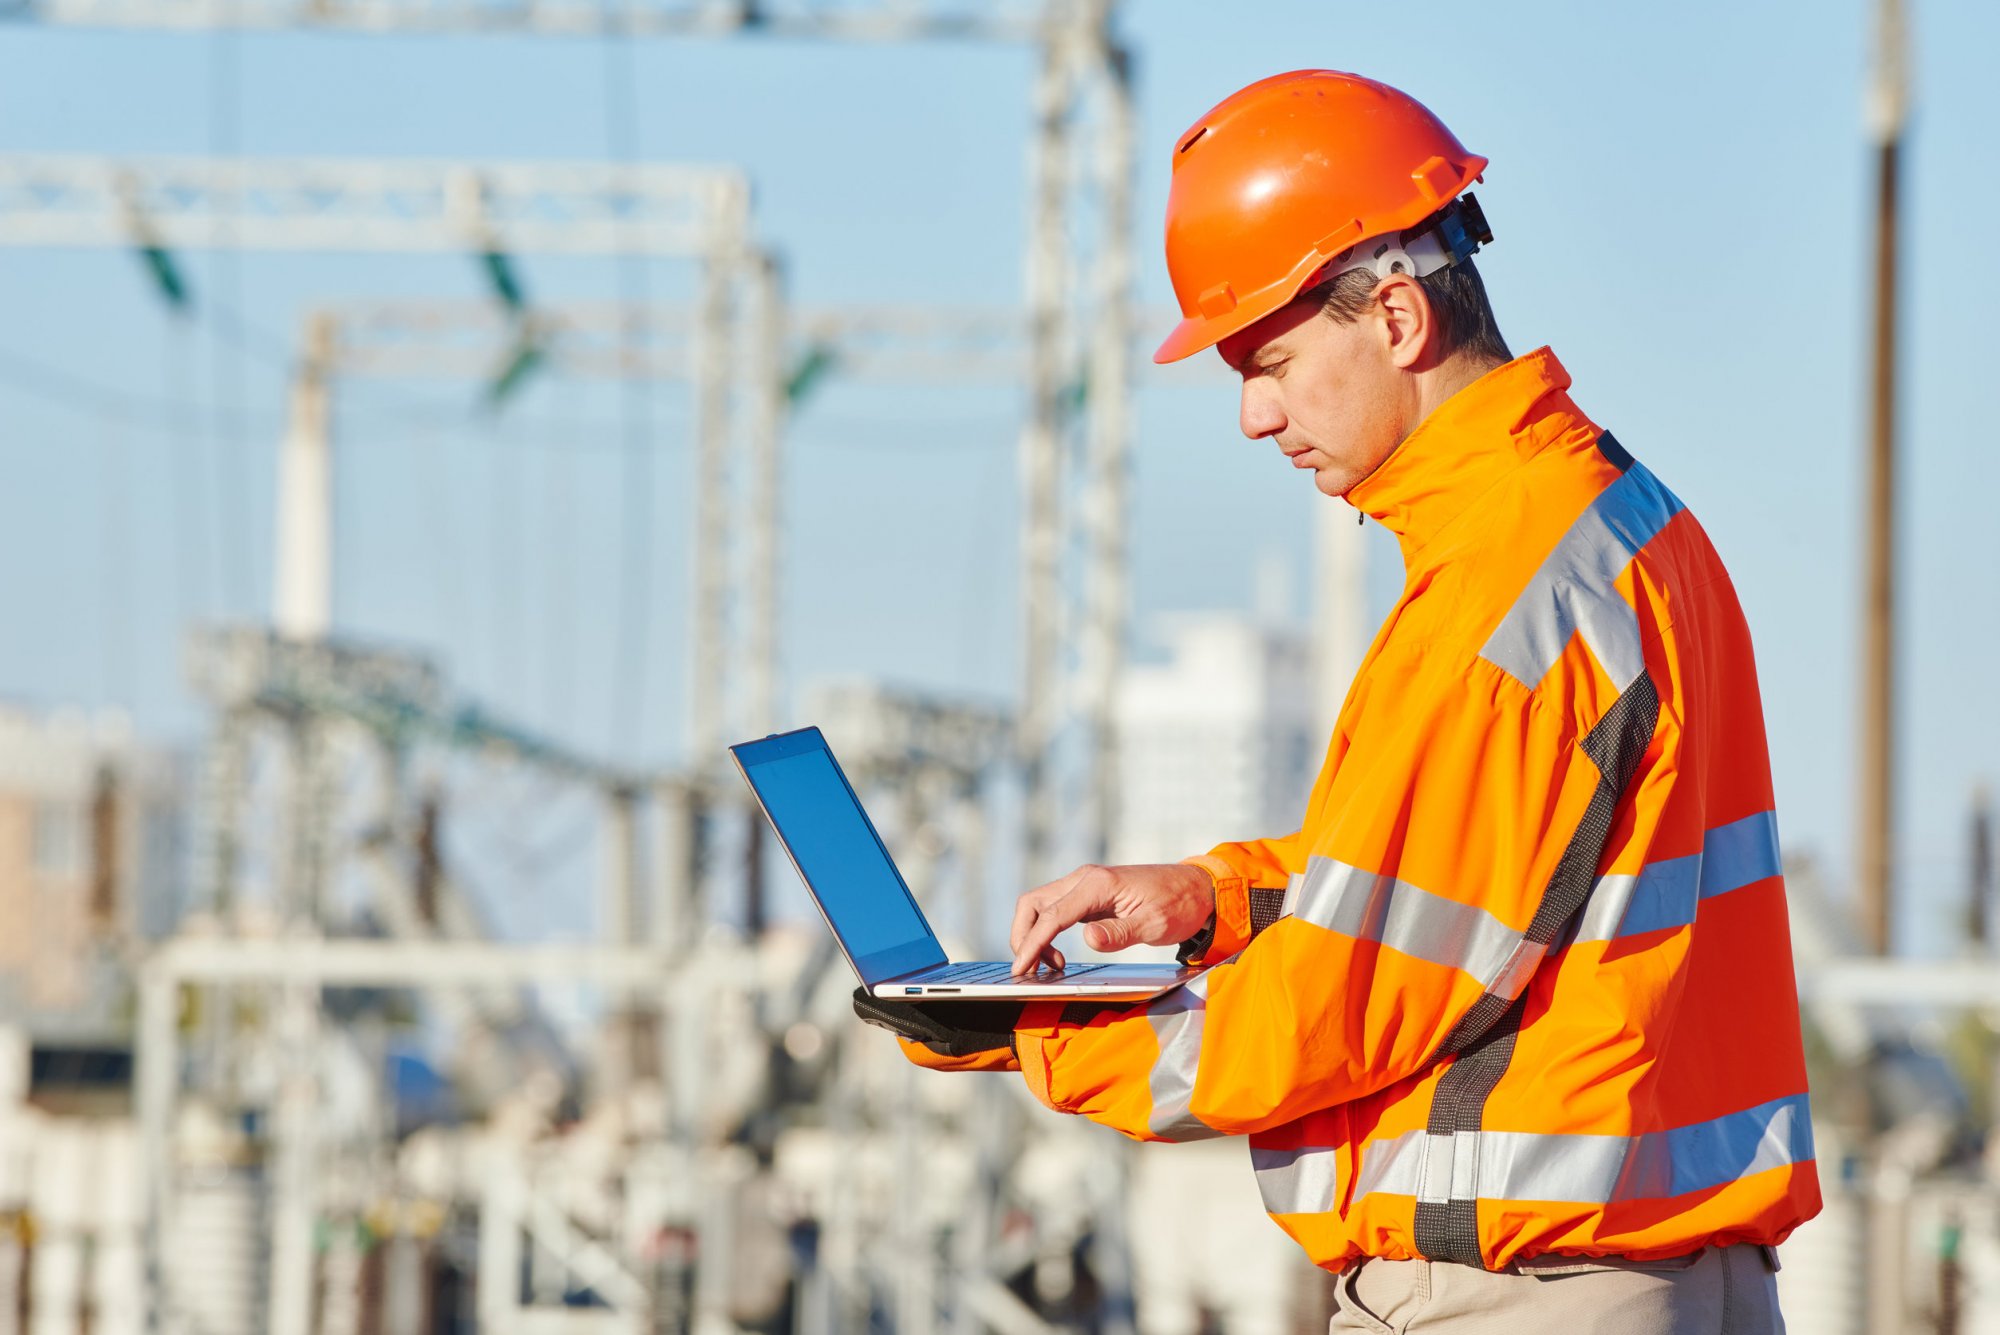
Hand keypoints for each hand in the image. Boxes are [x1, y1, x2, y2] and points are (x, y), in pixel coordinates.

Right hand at [1008, 863, 1215, 975]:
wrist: (1196, 889)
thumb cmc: (1178, 905)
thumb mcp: (1153, 925)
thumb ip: (1119, 933)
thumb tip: (1087, 939)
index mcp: (1098, 885)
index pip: (1051, 915)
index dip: (1032, 944)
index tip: (1022, 970)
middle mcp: (1085, 879)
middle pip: (1033, 903)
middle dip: (1023, 937)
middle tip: (1029, 970)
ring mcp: (1085, 885)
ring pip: (1040, 905)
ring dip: (1033, 935)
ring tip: (1049, 967)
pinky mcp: (1089, 895)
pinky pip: (1055, 910)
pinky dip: (1046, 932)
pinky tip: (1058, 955)